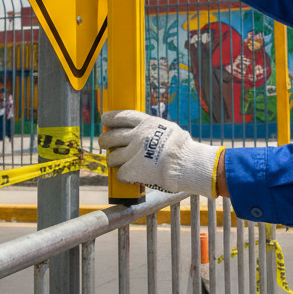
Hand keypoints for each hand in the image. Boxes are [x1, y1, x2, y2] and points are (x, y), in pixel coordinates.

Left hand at [102, 110, 217, 195]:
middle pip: (110, 136)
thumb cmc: (184, 148)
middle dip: (104, 141)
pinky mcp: (133, 169)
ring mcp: (134, 152)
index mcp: (148, 123)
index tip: (105, 120)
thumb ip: (155, 129)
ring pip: (112, 157)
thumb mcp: (169, 129)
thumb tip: (148, 130)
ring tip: (117, 164)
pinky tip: (130, 177)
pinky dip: (124, 176)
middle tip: (104, 144)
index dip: (110, 118)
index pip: (122, 116)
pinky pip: (120, 174)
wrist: (187, 163)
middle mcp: (138, 135)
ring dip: (113, 161)